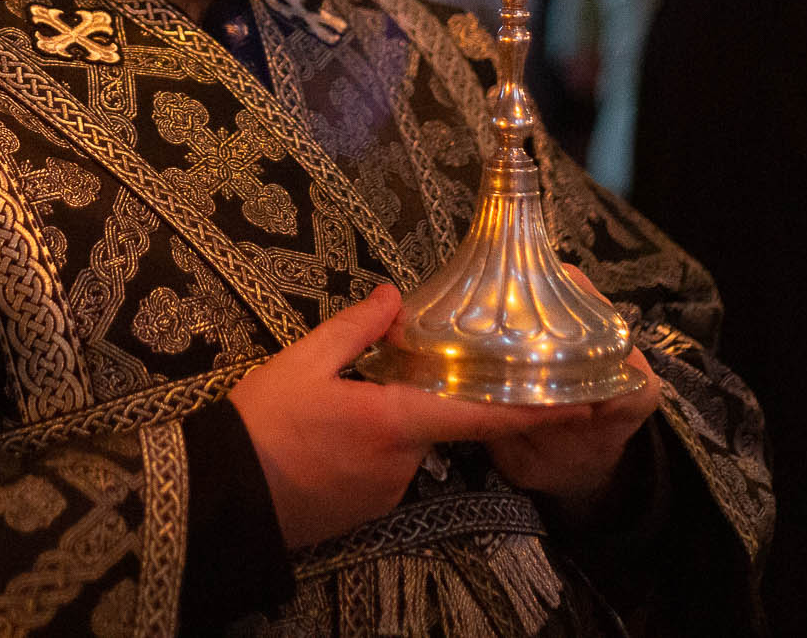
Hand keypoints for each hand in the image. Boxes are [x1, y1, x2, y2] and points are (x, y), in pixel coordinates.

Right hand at [230, 284, 639, 550]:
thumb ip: (357, 328)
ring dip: (391, 423)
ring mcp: (386, 492)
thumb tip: (395, 296)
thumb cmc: (262, 424)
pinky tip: (331, 434)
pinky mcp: (367, 509)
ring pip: (409, 445)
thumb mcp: (302, 361)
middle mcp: (404, 463)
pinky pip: (384, 468)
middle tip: (402, 372)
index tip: (580, 397)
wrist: (226, 497)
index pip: (484, 415)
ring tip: (339, 404)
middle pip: (441, 423)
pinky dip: (371, 447)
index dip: (536, 408)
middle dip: (431, 396)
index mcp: (397, 421)